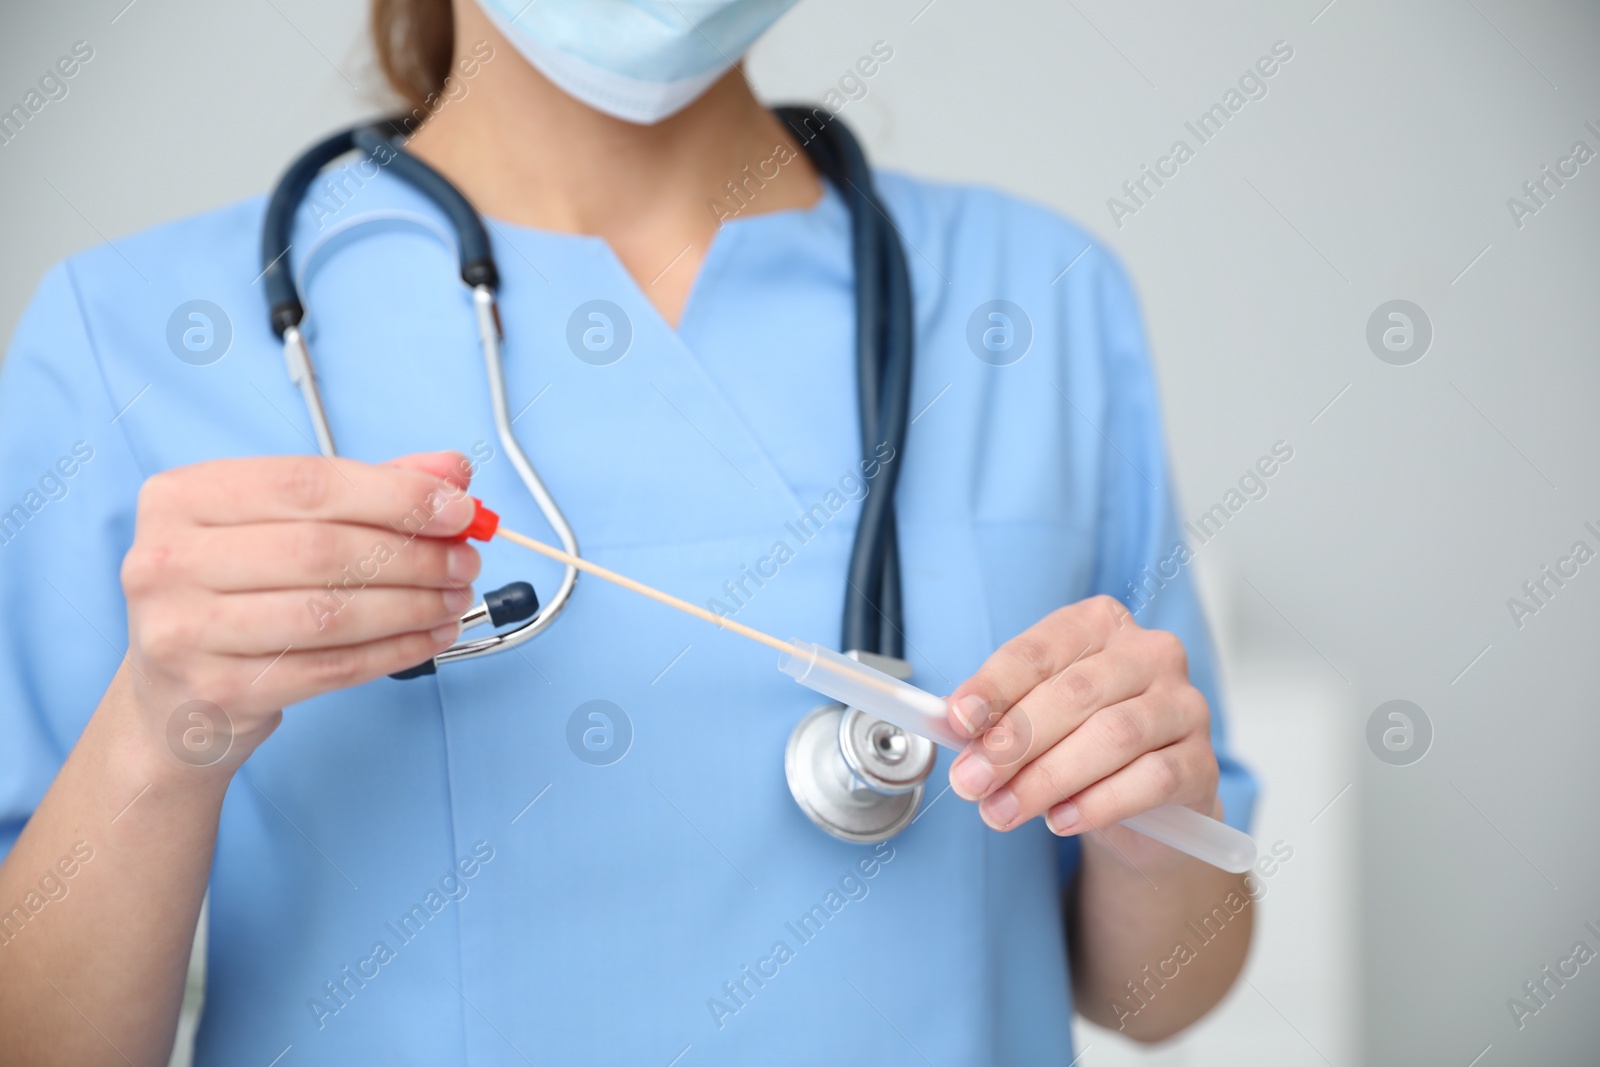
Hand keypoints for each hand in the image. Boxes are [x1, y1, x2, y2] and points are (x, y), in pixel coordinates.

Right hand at [119, 451, 480, 765]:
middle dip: (414, 554)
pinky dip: (396, 650)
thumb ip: (367, 488)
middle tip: (465, 560)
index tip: (459, 509)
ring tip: (453, 598)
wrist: (174, 697)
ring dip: (413, 605)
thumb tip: (453, 471)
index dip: (396, 495)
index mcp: (183, 497)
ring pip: (331, 612)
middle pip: (322, 549)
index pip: (308, 484)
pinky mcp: (219, 690)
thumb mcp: (286, 523)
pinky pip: (332, 667)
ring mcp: (186, 630)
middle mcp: (169, 560)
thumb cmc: (235, 592)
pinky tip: (429, 635)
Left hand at [944, 595, 1219, 870]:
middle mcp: (1150, 654)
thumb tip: (951, 723)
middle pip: (1075, 694)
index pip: (1040, 650)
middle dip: (1013, 743)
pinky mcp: (1203, 763)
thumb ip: (996, 715)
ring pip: (1113, 736)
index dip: (994, 685)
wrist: (1144, 805)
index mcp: (1100, 624)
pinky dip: (1098, 803)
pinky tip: (1060, 820)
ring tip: (1002, 811)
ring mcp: (1184, 705)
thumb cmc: (1079, 742)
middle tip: (971, 782)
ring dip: (1047, 778)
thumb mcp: (1033, 719)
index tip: (957, 719)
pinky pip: (1151, 780)